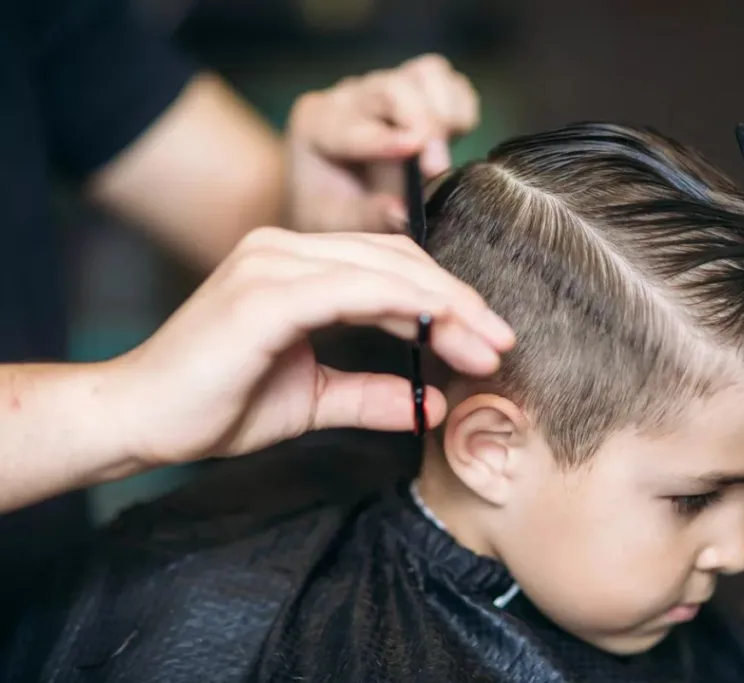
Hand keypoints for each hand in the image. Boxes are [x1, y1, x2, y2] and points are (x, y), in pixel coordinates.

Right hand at [105, 227, 513, 467]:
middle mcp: (283, 249)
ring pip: (382, 269)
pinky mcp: (263, 292)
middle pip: (397, 262)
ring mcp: (271, 263)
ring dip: (443, 306)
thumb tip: (430, 403)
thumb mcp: (312, 398)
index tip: (488, 341)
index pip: (390, 269)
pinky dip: (401, 306)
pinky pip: (350, 289)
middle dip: (458, 303)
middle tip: (501, 343)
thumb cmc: (216, 404)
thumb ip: (370, 393)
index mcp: (295, 265)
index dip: (446, 301)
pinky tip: (438, 332)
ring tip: (485, 346)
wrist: (139, 419)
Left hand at [286, 54, 478, 233]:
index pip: (353, 127)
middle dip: (424, 125)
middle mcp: (349, 97)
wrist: (332, 189)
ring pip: (424, 75)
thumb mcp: (341, 223)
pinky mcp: (413, 84)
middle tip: (437, 168)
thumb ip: (370, 216)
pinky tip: (453, 137)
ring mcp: (383, 85)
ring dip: (445, 110)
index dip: (386, 139)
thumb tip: (404, 213)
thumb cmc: (333, 208)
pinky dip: (459, 105)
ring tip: (448, 147)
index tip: (414, 152)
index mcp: (319, 126)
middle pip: (393, 90)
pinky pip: (446, 80)